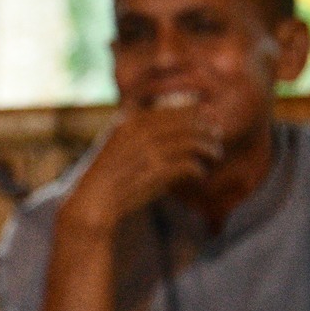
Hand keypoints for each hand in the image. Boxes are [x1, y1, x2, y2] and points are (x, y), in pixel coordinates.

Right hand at [60, 106, 224, 236]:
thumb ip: (137, 128)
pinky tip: (200, 173)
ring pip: (193, 142)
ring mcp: (149, 151)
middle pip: (187, 123)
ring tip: (215, 154)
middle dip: (206, 128)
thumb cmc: (106, 174)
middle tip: (217, 135)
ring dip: (209, 148)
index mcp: (130, 121)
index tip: (208, 115)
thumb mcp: (115, 142)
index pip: (172, 109)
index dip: (195, 111)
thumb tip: (165, 118)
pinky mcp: (157, 173)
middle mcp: (140, 132)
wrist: (92, 201)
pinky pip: (190, 165)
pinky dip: (199, 169)